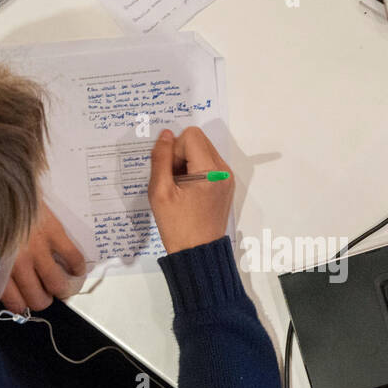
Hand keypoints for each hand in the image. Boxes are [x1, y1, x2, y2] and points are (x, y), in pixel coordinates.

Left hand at [1, 201, 85, 311]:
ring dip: (62, 290)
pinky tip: (75, 269)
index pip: (16, 305)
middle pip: (39, 299)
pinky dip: (78, 268)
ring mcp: (37, 247)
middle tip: (43, 292)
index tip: (26, 300)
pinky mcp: (54, 232)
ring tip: (60, 285)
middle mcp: (17, 262)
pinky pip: (74, 259)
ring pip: (58, 285)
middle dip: (43, 300)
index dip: (23, 307)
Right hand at [148, 127, 234, 253]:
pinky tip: (188, 192)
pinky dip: (195, 171)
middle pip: (198, 140)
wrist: (197, 252)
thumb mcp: (160, 191)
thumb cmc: (177, 226)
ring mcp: (227, 178)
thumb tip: (166, 134)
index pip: (191, 135)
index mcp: (210, 171)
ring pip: (202, 151)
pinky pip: (208, 164)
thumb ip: (161, 158)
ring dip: (187, 163)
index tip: (170, 173)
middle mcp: (224, 171)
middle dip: (181, 154)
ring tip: (180, 188)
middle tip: (174, 181)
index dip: (174, 149)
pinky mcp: (226, 185)